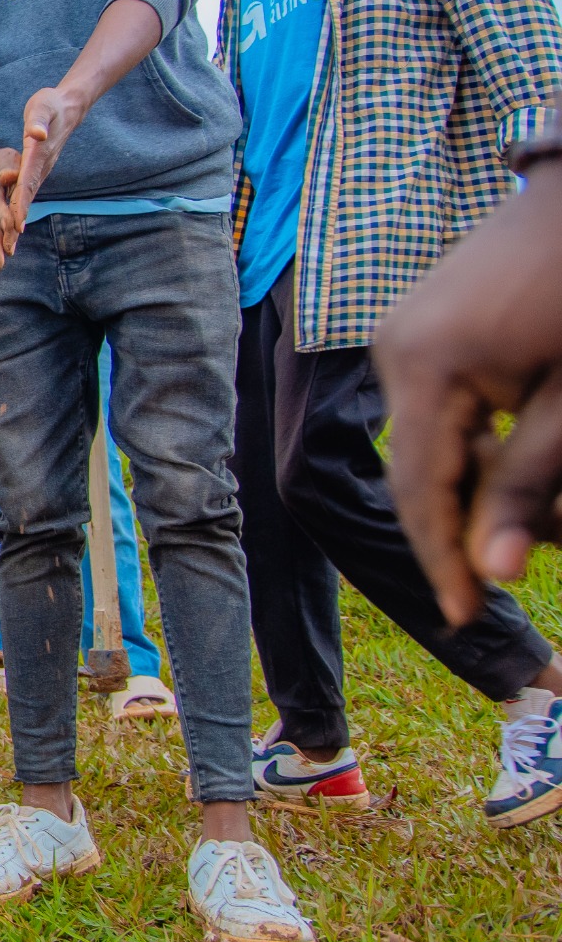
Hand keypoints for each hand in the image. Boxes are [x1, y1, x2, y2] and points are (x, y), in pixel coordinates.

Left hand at [9, 84, 91, 231]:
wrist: (68, 107)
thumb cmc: (51, 105)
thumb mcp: (43, 107)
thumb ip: (38, 121)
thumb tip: (36, 134)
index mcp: (39, 155)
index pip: (27, 182)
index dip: (21, 203)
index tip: (16, 224)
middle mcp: (41, 167)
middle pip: (27, 198)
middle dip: (18, 222)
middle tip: (9, 247)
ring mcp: (41, 170)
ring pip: (27, 200)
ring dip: (18, 222)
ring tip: (9, 245)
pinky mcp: (38, 170)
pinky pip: (27, 194)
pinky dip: (20, 210)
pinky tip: (12, 226)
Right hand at [375, 164, 561, 621]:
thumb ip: (531, 486)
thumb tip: (495, 570)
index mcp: (424, 366)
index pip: (421, 489)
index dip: (443, 560)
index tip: (467, 616)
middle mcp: (396, 349)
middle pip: (421, 468)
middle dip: (474, 521)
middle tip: (534, 556)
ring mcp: (404, 333)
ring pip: (433, 439)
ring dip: (484, 479)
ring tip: (545, 500)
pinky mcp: (424, 325)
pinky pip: (440, 403)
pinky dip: (481, 438)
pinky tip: (524, 446)